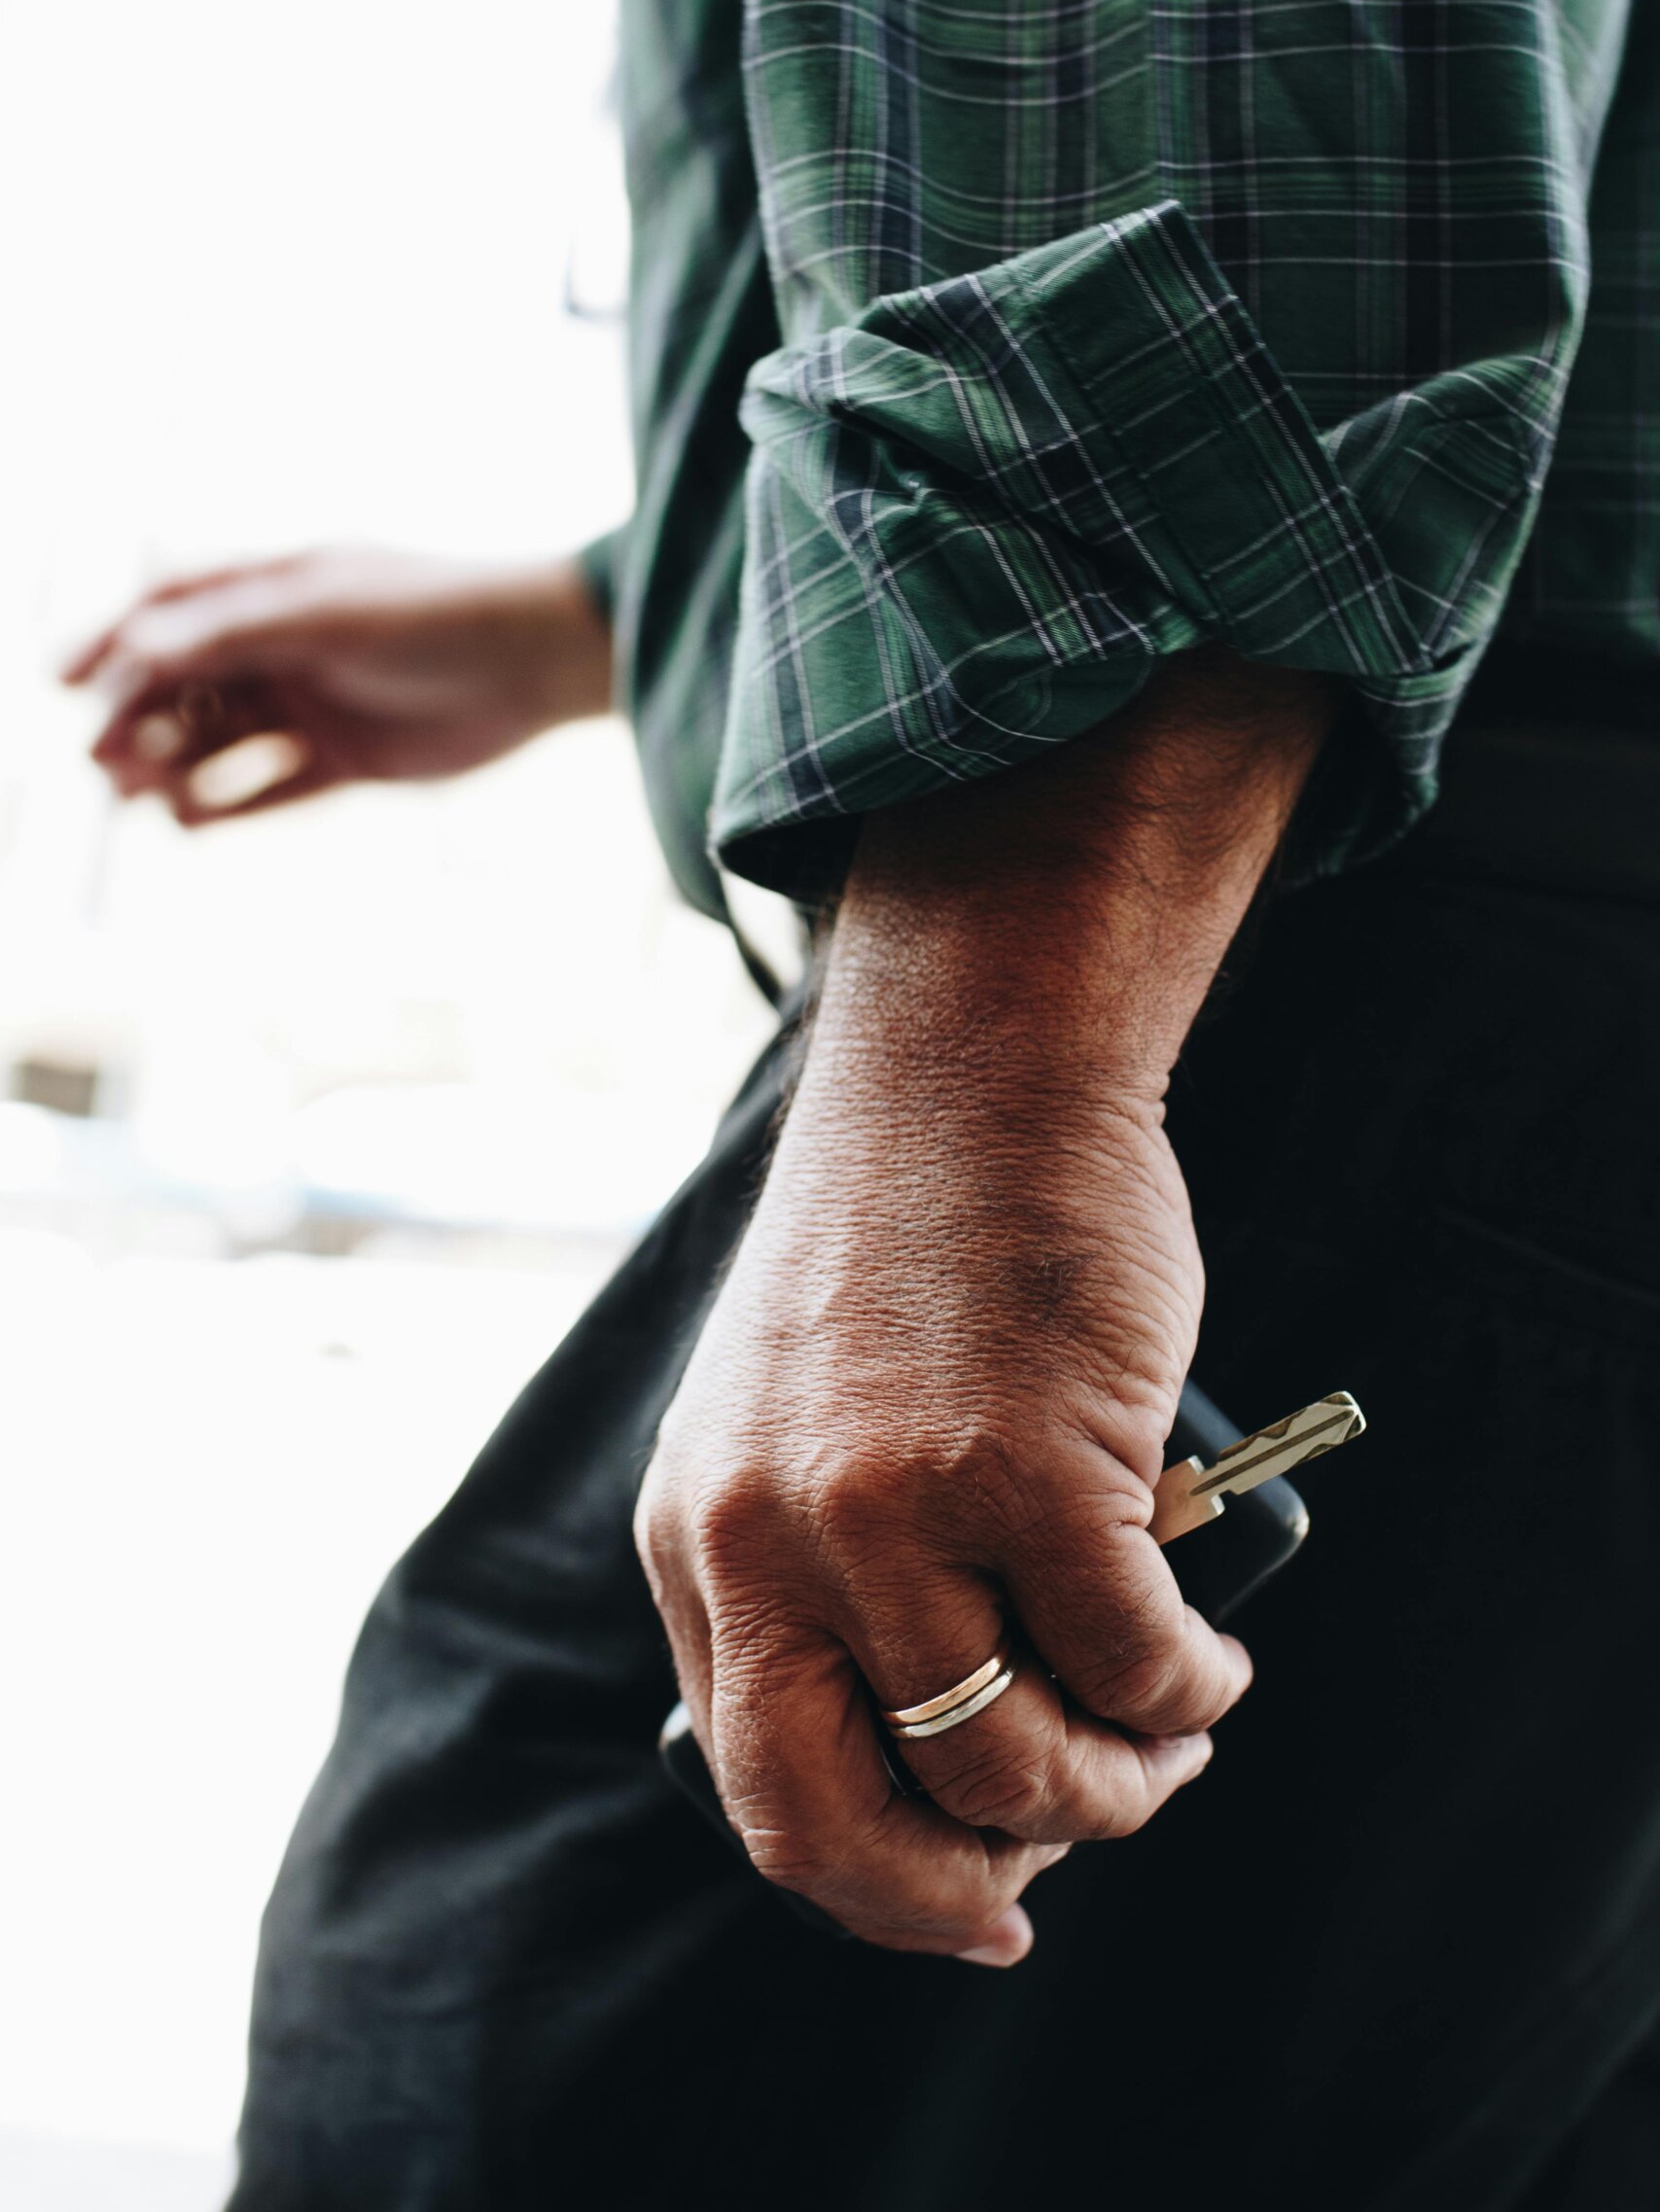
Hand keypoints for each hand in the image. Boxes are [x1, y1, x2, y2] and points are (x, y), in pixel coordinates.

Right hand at [61, 546, 611, 822]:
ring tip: (135, 796)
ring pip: (219, 740)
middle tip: (99, 760)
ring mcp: (316, 705)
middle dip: (134, 718)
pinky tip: (186, 824)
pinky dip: (226, 805)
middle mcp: (287, 646)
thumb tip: (132, 648)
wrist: (537, 662)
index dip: (110, 643)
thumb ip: (228, 632)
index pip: (168, 611)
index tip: (58, 684)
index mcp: (274, 589)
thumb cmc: (432, 614)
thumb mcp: (321, 614)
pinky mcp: (349, 761)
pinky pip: (271, 788)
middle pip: (184, 683)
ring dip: (171, 765)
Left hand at [637, 1044, 1245, 1963]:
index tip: (970, 1902)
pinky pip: (1131, 1661)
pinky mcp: (1033, 1470)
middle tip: (1065, 1857)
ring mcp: (897, 1511)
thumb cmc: (909, 1244)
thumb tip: (953, 1753)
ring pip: (1012, 1762)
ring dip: (1116, 1786)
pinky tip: (1212, 1668)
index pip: (763, 1790)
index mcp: (701, 1536)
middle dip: (969, 1888)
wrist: (976, 1073)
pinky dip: (1190, 1691)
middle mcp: (773, 1541)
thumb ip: (817, 1569)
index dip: (875, 1885)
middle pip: (849, 1825)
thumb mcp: (787, 1417)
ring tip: (1169, 1736)